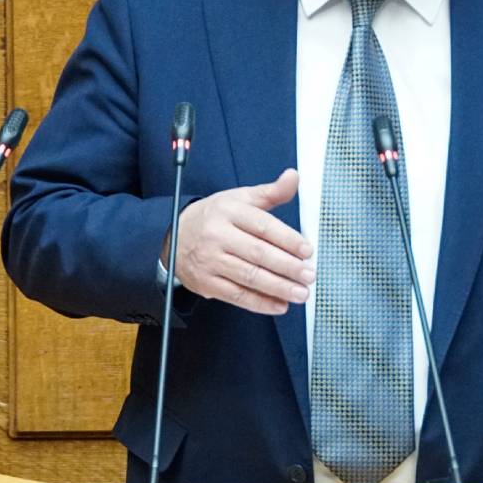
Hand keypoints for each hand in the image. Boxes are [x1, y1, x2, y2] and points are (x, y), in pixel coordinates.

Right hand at [170, 169, 312, 315]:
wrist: (174, 237)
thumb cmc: (214, 218)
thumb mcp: (240, 199)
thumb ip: (271, 192)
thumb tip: (293, 177)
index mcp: (229, 211)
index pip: (263, 226)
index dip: (288, 239)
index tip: (307, 250)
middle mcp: (217, 235)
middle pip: (258, 253)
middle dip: (288, 267)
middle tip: (308, 275)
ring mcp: (210, 260)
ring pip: (249, 276)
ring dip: (278, 287)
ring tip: (300, 292)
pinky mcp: (206, 282)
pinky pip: (237, 296)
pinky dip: (260, 303)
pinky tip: (279, 305)